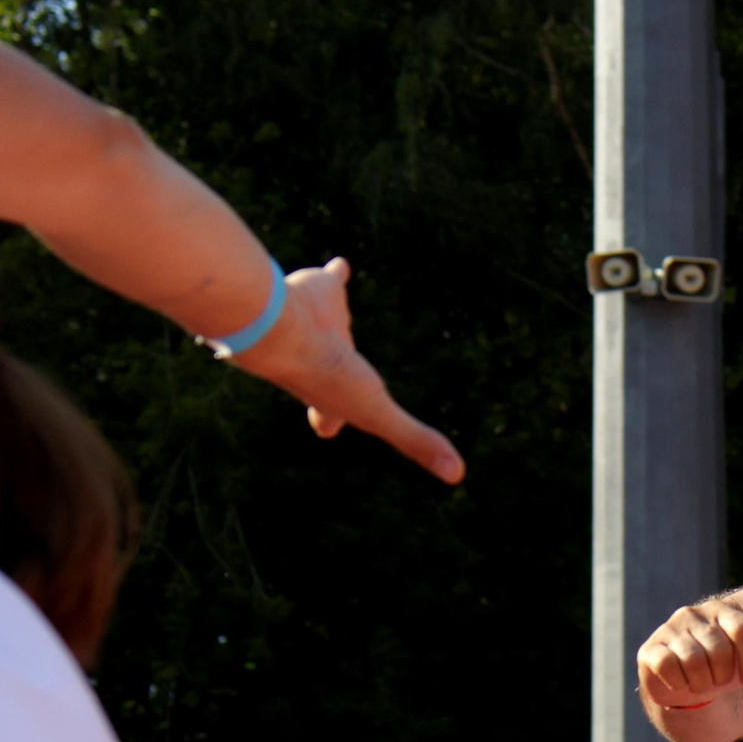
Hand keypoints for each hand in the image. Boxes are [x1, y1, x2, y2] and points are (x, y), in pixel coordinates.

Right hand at [233, 258, 464, 484]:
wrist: (286, 330)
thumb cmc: (328, 378)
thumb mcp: (380, 417)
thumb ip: (416, 441)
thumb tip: (456, 475)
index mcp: (331, 394)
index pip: (330, 416)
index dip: (329, 421)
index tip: (328, 428)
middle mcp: (323, 360)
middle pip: (325, 371)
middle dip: (329, 372)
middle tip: (337, 367)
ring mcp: (320, 326)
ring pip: (332, 325)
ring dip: (334, 321)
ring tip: (337, 314)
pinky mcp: (320, 291)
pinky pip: (331, 281)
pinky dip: (335, 274)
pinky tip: (341, 266)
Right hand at [638, 597, 742, 710]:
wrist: (691, 693)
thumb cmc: (730, 669)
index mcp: (721, 611)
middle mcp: (692, 615)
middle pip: (720, 652)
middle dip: (724, 676)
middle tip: (718, 679)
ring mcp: (669, 631)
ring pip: (696, 663)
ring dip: (703, 683)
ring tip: (701, 682)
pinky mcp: (649, 651)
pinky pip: (670, 669)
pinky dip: (680, 684)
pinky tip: (681, 683)